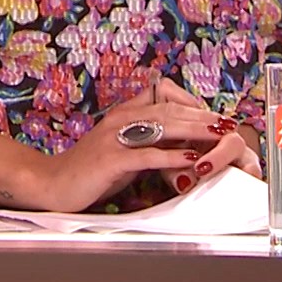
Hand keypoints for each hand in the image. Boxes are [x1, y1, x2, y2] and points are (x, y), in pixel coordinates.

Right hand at [36, 78, 248, 211]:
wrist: (53, 183)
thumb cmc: (90, 171)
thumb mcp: (123, 151)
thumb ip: (147, 143)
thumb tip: (180, 145)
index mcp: (122, 114)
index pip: (163, 98)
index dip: (191, 105)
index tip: (213, 116)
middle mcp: (119, 119)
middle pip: (169, 109)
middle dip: (201, 116)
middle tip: (228, 123)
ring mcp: (114, 138)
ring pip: (161, 126)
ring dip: (194, 130)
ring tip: (218, 135)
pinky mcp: (110, 159)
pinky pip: (146, 155)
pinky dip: (171, 156)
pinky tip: (190, 159)